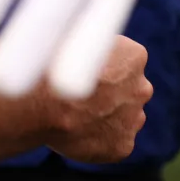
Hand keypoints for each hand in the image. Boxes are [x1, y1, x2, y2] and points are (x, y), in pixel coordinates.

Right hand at [45, 36, 151, 163]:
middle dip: (109, 91)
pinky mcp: (122, 146)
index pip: (124, 56)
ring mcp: (133, 120)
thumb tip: (81, 34)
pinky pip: (112, 141)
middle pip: (128, 88)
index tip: (82, 67)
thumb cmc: (46, 65)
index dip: (102, 62)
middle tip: (77, 93)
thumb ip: (86, 38)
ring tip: (71, 114)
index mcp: (133, 55)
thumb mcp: (68, 35)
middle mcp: (142, 87)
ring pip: (123, 115)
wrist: (37, 105)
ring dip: (104, 115)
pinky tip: (74, 132)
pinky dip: (98, 139)